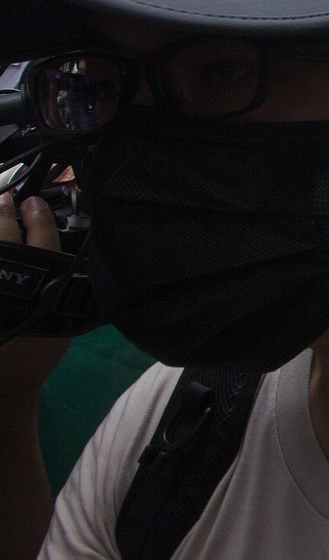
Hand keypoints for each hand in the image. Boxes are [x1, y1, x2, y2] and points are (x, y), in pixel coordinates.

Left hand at [0, 191, 69, 413]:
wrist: (1, 389)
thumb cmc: (35, 355)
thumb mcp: (61, 322)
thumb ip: (62, 288)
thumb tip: (56, 244)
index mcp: (37, 292)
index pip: (39, 244)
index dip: (38, 219)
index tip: (34, 202)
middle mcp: (8, 290)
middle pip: (4, 240)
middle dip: (4, 214)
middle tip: (7, 198)